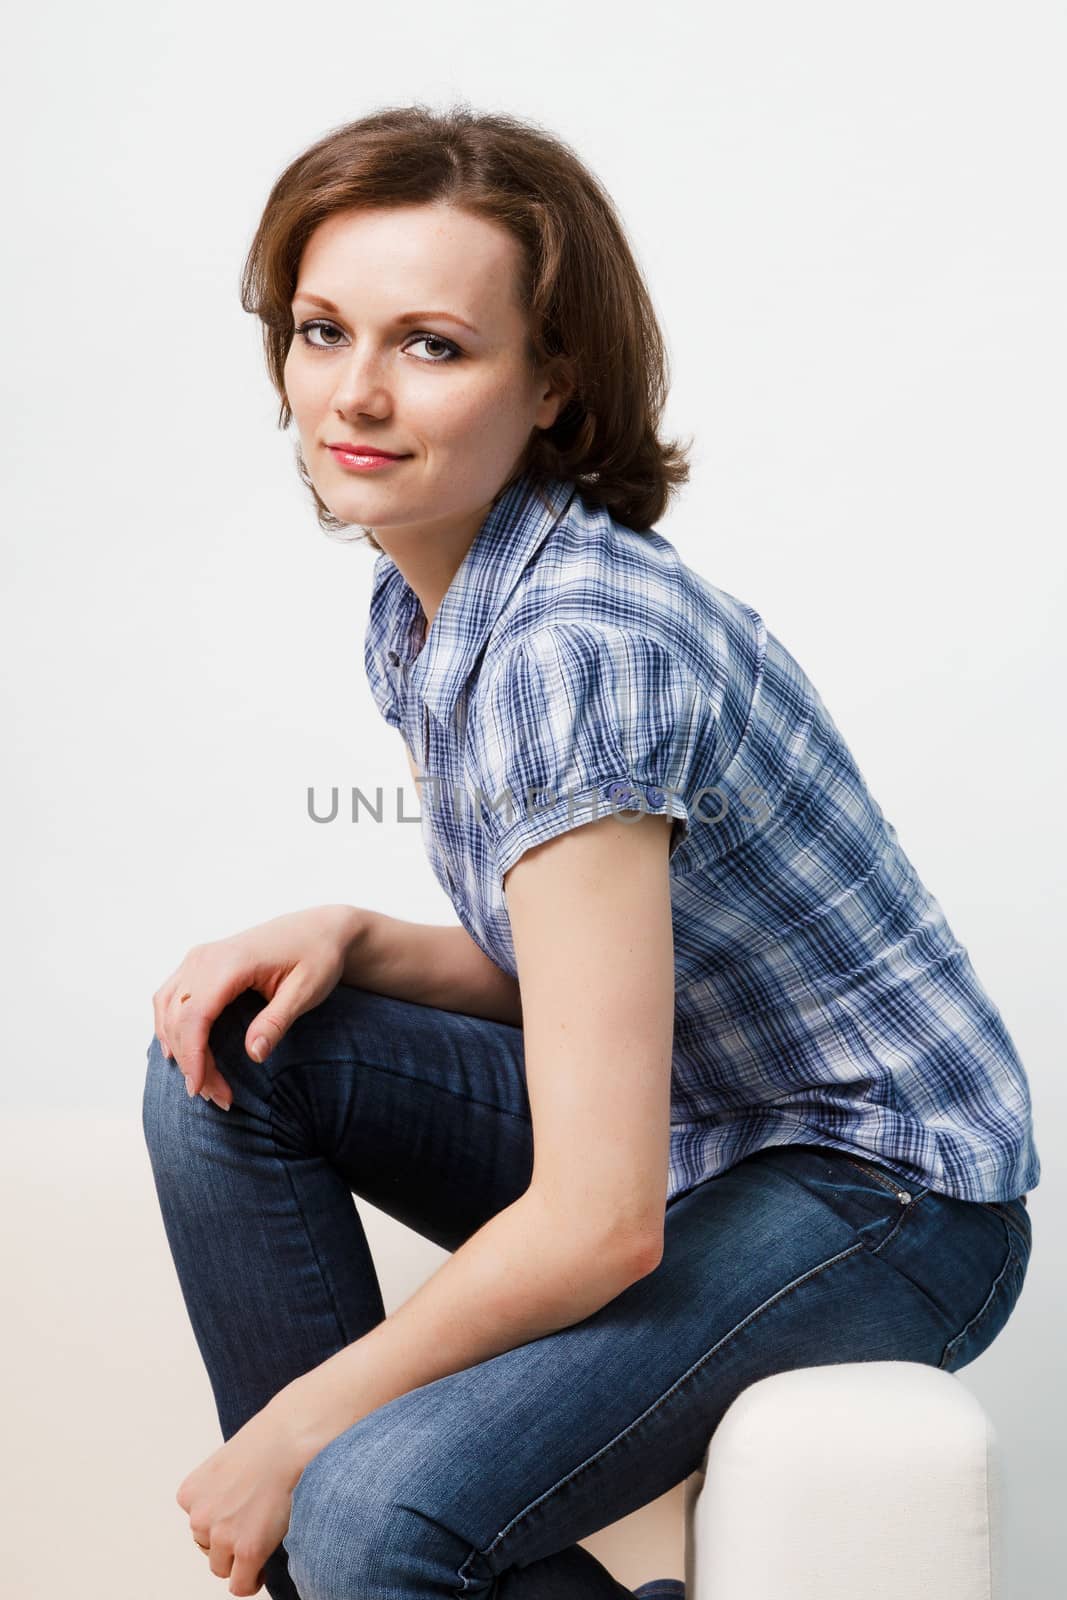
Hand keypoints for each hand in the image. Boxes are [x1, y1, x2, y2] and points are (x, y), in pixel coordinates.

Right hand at [153, 905, 361, 1106]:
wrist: (319, 929)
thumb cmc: (317, 957)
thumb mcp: (307, 991)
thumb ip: (277, 1021)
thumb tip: (253, 1054)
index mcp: (231, 962)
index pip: (195, 1017)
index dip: (193, 1057)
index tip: (204, 1091)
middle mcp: (206, 957)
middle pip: (178, 1018)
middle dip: (190, 1062)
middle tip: (216, 1096)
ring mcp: (199, 957)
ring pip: (168, 1009)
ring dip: (177, 1047)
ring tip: (202, 1081)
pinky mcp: (199, 962)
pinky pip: (171, 997)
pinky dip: (171, 1027)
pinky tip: (181, 1052)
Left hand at [176, 1393, 315, 1595]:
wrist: (292, 1438)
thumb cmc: (269, 1440)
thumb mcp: (227, 1462)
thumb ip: (219, 1490)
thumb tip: (231, 1510)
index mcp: (190, 1494)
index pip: (199, 1523)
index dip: (221, 1521)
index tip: (240, 1515)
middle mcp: (198, 1517)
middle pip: (207, 1546)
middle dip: (228, 1540)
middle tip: (255, 1524)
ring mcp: (222, 1535)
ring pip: (222, 1567)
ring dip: (239, 1559)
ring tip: (263, 1538)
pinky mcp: (248, 1550)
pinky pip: (241, 1585)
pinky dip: (252, 1581)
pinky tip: (264, 1568)